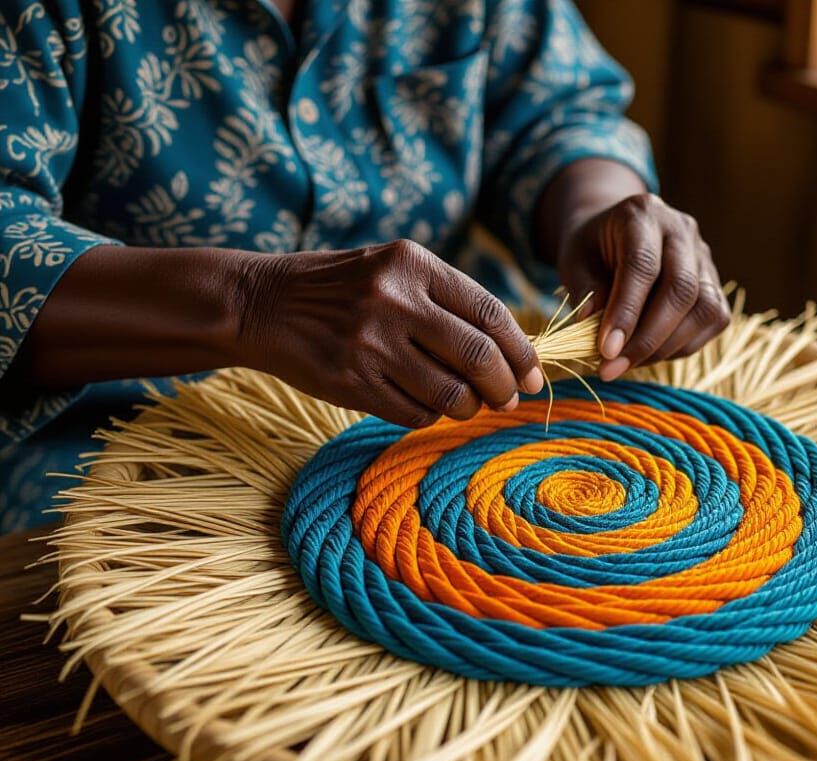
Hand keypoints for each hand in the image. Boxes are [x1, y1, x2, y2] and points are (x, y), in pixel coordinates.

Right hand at [236, 240, 542, 427]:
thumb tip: (509, 354)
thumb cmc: (340, 289)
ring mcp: (371, 343)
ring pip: (451, 394)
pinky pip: (414, 413)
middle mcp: (394, 300)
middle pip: (479, 358)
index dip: (521, 352)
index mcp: (413, 264)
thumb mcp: (392, 269)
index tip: (532, 376)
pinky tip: (423, 405)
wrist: (259, 303)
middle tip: (507, 399)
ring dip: (468, 408)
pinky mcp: (350, 382)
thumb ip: (446, 301)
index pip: (491, 313)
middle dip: (503, 387)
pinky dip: (429, 416)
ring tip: (465, 404)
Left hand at [557, 193, 729, 380]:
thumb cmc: (592, 250)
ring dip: (666, 347)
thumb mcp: (575, 262)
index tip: (606, 350)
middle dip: (647, 338)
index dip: (626, 312)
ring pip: (704, 309)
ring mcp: (705, 256)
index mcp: (642, 214)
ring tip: (628, 363)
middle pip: (681, 289)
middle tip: (613, 368)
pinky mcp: (716, 283)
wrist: (615, 235)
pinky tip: (651, 354)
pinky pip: (713, 321)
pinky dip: (683, 346)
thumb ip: (586, 291)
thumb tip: (597, 330)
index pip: (643, 265)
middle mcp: (682, 230)